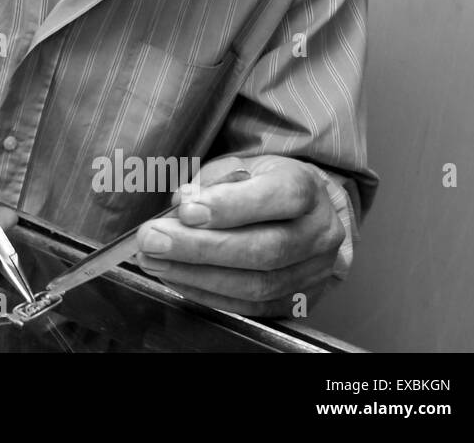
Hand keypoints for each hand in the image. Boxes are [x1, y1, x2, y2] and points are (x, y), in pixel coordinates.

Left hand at [134, 155, 345, 316]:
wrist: (297, 214)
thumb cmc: (260, 185)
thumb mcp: (237, 167)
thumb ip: (210, 182)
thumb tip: (181, 205)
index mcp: (308, 188)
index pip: (282, 197)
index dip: (232, 206)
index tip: (186, 211)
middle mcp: (320, 233)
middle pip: (266, 249)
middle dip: (201, 248)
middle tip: (153, 240)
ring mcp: (313, 272)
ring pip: (257, 284)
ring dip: (196, 275)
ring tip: (154, 261)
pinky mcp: (298, 301)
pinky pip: (251, 306)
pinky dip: (207, 293)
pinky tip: (176, 278)